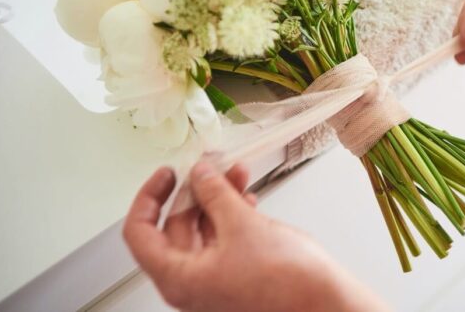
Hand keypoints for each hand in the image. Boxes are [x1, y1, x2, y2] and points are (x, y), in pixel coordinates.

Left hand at [123, 162, 387, 311]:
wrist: (324, 301)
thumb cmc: (284, 281)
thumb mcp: (241, 225)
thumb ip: (214, 194)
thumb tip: (198, 174)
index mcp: (179, 278)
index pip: (141, 234)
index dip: (149, 198)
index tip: (167, 174)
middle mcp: (193, 281)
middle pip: (176, 227)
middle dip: (194, 191)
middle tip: (208, 165)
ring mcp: (216, 278)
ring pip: (205, 228)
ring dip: (217, 197)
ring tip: (235, 172)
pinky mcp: (238, 271)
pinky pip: (225, 236)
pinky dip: (232, 212)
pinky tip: (246, 195)